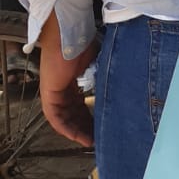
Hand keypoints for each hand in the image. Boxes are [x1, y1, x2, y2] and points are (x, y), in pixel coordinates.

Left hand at [38, 28, 97, 147]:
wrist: (69, 36)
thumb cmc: (85, 44)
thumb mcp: (102, 65)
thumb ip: (109, 77)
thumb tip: (130, 85)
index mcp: (75, 81)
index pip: (81, 104)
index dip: (91, 117)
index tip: (103, 126)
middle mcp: (64, 88)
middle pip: (74, 114)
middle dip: (86, 127)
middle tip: (99, 138)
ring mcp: (55, 92)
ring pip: (65, 118)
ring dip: (76, 131)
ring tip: (90, 141)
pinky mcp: (49, 95)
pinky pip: (55, 117)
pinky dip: (65, 128)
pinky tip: (76, 136)